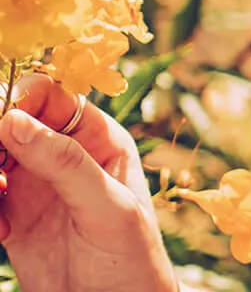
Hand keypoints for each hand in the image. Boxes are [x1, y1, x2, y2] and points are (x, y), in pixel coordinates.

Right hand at [0, 73, 176, 291]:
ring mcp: (37, 187)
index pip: (53, 96)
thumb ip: (66, 164)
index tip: (1, 118)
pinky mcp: (15, 220)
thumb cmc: (132, 258)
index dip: (21, 97)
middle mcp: (65, 155)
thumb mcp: (109, 208)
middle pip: (14, 122)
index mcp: (99, 138)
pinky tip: (1, 232)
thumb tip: (14, 119)